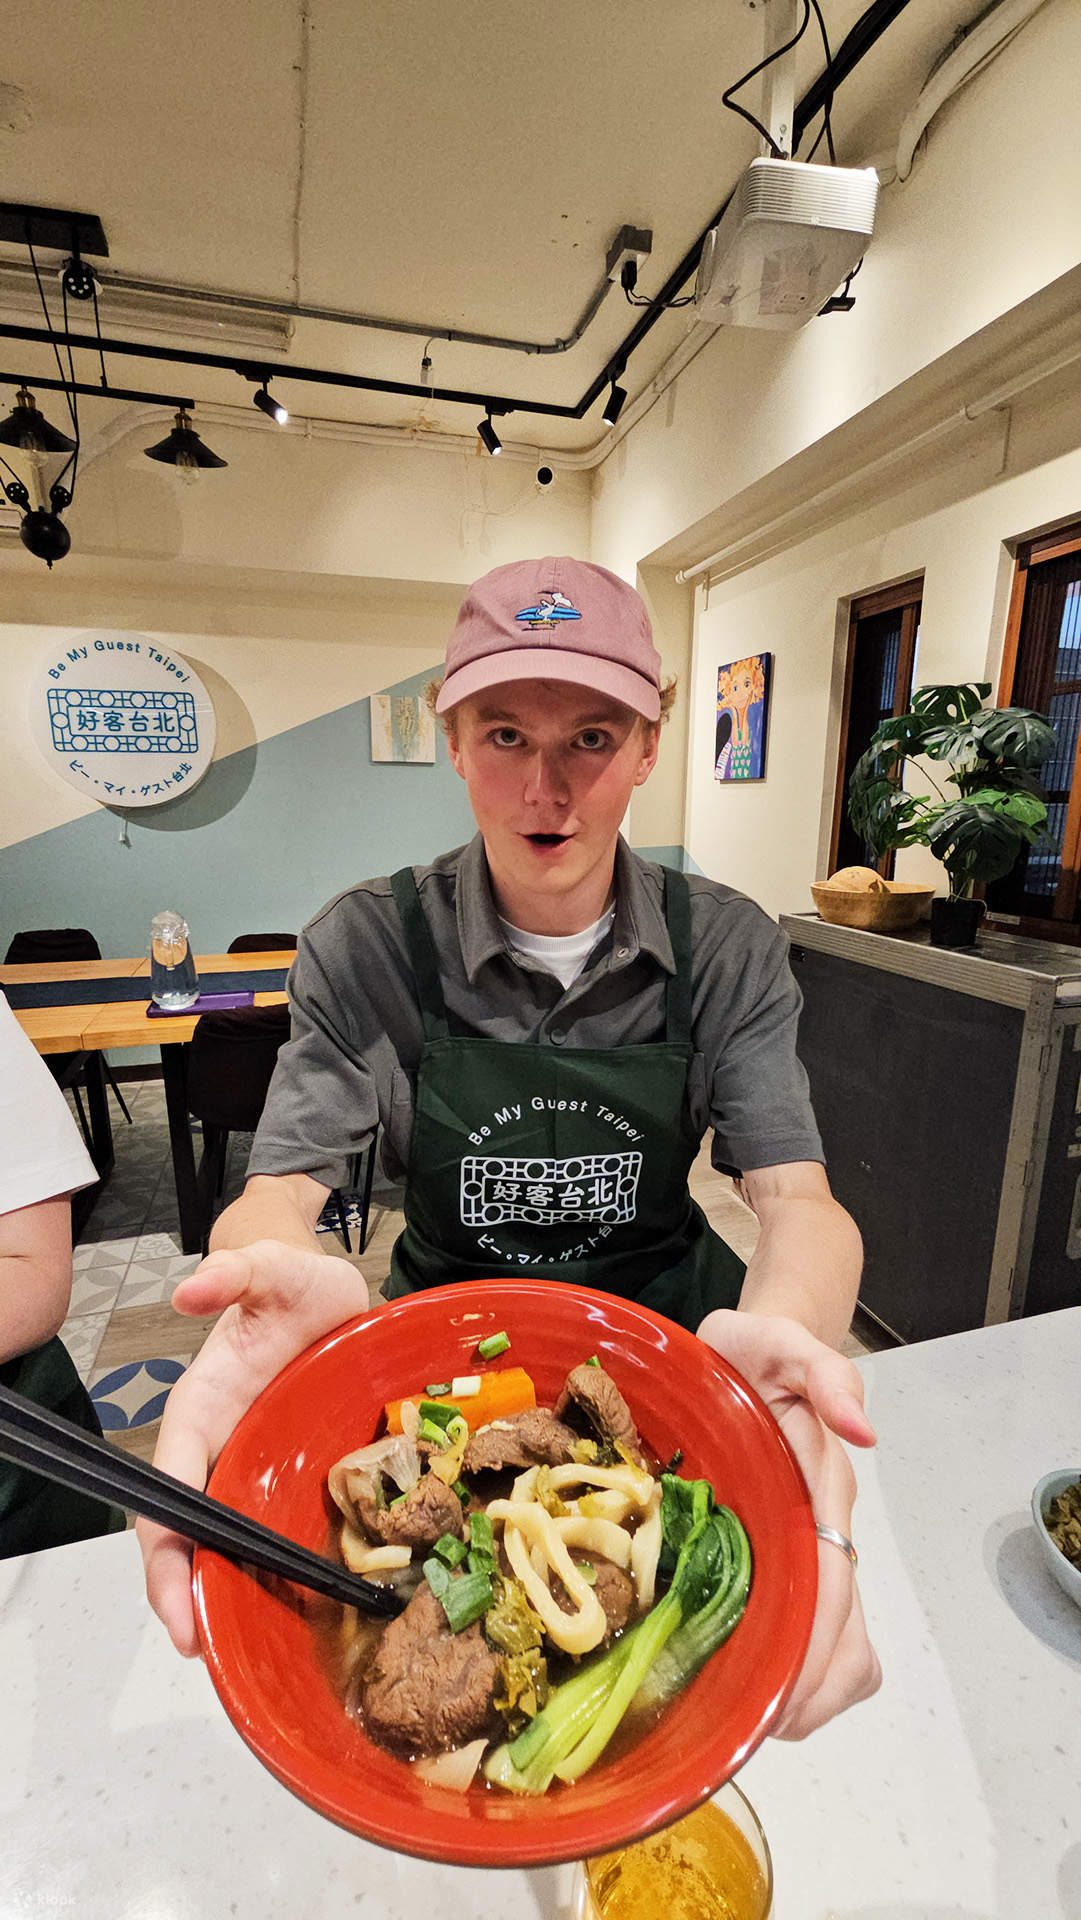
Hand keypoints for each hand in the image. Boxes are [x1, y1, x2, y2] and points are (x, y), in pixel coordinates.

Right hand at [137, 1241, 369, 1658]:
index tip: (175, 1607)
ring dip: (225, 1593)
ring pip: (225, 1541)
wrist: (330, 1290)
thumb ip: (237, 1271)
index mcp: (202, 1409)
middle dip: (185, 1593)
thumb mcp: (274, 1269)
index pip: (167, 1490)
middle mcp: (220, 1447)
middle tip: (203, 1647)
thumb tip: (192, 1288)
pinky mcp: (291, 1473)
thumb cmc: (295, 1284)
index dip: (164, 1552)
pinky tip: (290, 1607)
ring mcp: (256, 1465)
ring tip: (243, 1648)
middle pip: (185, 1533)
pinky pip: (271, 1529)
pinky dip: (269, 1570)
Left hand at [695, 1308, 880, 1739]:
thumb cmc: (755, 1350)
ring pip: (838, 1650)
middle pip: (845, 1635)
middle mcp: (820, 1530)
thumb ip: (823, 1371)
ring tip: (748, 1718)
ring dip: (804, 1695)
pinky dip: (789, 1675)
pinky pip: (806, 1636)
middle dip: (809, 1691)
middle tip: (752, 1726)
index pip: (832, 1582)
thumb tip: (864, 1431)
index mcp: (818, 1489)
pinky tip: (745, 1685)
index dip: (815, 1644)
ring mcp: (804, 1550)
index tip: (783, 1695)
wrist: (746, 1348)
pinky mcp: (781, 1560)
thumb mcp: (778, 1340)